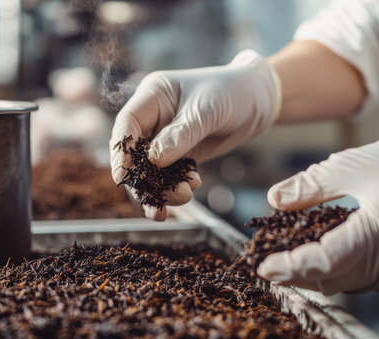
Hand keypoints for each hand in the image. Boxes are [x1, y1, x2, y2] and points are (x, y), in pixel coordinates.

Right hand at [110, 50, 280, 219]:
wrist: (258, 100)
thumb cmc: (231, 92)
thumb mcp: (206, 111)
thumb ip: (180, 135)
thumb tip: (153, 161)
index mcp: (152, 96)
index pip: (127, 125)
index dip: (121, 152)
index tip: (122, 177)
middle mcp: (153, 118)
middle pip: (135, 155)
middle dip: (143, 182)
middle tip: (156, 206)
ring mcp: (165, 137)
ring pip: (152, 170)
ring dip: (162, 189)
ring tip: (183, 197)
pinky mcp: (180, 153)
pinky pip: (170, 175)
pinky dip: (176, 186)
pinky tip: (190, 189)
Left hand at [258, 122, 378, 293]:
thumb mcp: (357, 164)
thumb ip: (311, 187)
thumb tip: (274, 199)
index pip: (323, 264)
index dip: (289, 267)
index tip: (261, 266)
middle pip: (334, 280)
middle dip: (298, 273)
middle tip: (268, 262)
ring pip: (351, 282)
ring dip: (320, 273)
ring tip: (290, 258)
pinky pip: (370, 277)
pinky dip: (344, 269)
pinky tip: (327, 253)